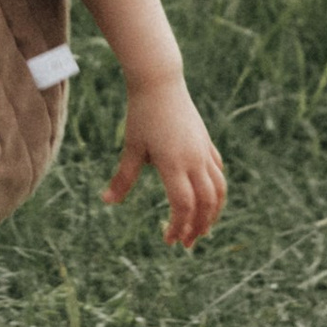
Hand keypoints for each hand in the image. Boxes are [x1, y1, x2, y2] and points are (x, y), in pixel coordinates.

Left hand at [104, 75, 226, 247]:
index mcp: (174, 164)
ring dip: (212, 213)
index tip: (168, 239)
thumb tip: (107, 201)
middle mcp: (194, 160)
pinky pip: (218, 173)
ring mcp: (204, 152)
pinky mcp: (206, 144)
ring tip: (202, 229)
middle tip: (186, 244)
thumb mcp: (131, 148)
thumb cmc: (141, 115)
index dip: (178, 225)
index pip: (183, 205)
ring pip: (218, 190)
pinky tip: (206, 200)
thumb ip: (123, 177)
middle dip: (198, 227)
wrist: (160, 83)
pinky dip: (215, 191)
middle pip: (206, 203)